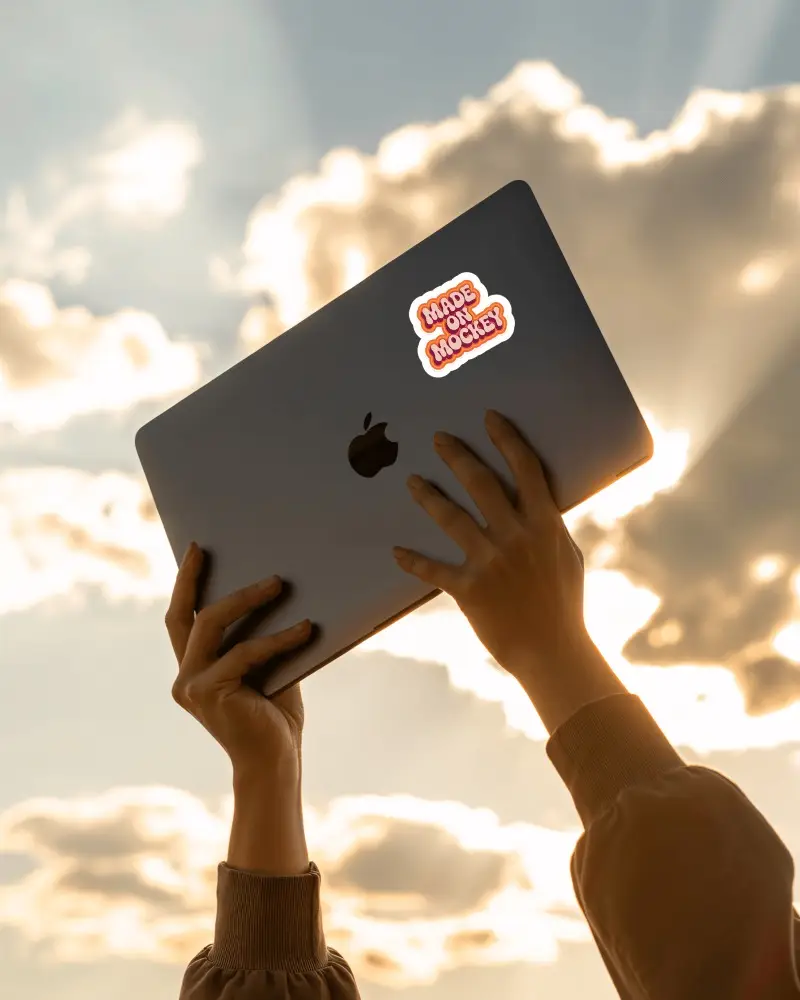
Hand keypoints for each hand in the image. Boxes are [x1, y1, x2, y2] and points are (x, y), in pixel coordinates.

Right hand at [166, 542, 312, 777]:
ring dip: (247, 598)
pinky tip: (307, 628)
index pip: (181, 619)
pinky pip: (246, 652)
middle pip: (188, 614)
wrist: (276, 762)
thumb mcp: (266, 667)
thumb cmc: (276, 714)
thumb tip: (279, 588)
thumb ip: (260, 637)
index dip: (186, 583)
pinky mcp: (209, 693)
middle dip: (202, 578)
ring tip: (279, 583)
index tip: (197, 549)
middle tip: (223, 550)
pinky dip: (279, 638)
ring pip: (213, 623)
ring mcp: (192, 685)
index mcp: (193, 670)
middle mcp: (185, 677)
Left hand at [393, 409, 592, 688]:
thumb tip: (537, 503)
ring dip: (428, 496)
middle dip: (458, 456)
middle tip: (438, 438)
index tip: (489, 418)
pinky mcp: (469, 589)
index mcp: (545, 524)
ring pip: (451, 518)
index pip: (526, 469)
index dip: (507, 439)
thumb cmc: (563, 603)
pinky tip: (396, 552)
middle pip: (482, 484)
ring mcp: (491, 562)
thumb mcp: (566, 556)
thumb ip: (547, 527)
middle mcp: (517, 537)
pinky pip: (433, 569)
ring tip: (411, 481)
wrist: (554, 652)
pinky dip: (413, 561)